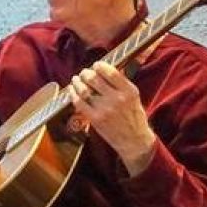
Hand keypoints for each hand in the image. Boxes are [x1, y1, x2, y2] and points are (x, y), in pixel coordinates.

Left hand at [68, 61, 155, 175]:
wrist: (134, 141)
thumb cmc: (134, 117)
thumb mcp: (134, 96)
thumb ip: (122, 82)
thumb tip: (107, 68)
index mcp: (129, 91)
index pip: (110, 72)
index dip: (99, 66)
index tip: (96, 65)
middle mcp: (117, 99)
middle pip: (94, 79)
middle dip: (86, 73)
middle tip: (84, 73)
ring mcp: (105, 109)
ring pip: (84, 90)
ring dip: (77, 82)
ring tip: (76, 80)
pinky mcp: (95, 119)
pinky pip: (79, 103)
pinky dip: (73, 95)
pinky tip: (72, 91)